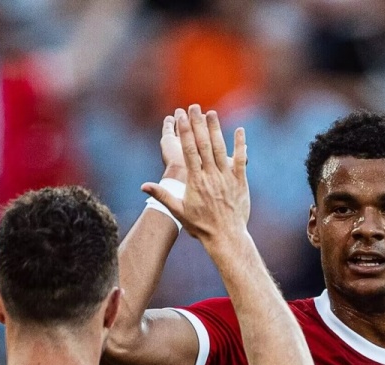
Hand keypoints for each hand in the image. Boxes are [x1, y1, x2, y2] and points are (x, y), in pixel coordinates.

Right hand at [142, 104, 248, 244]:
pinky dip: (240, 145)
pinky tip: (240, 130)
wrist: (226, 237)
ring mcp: (226, 177)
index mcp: (196, 181)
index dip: (185, 131)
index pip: (189, 151)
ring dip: (216, 130)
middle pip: (204, 144)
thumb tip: (143, 187)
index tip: (181, 116)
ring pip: (221, 149)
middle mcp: (211, 176)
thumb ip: (163, 196)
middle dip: (198, 124)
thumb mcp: (179, 212)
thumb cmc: (201, 226)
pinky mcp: (240, 181)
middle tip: (194, 107)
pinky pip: (240, 160)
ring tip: (212, 113)